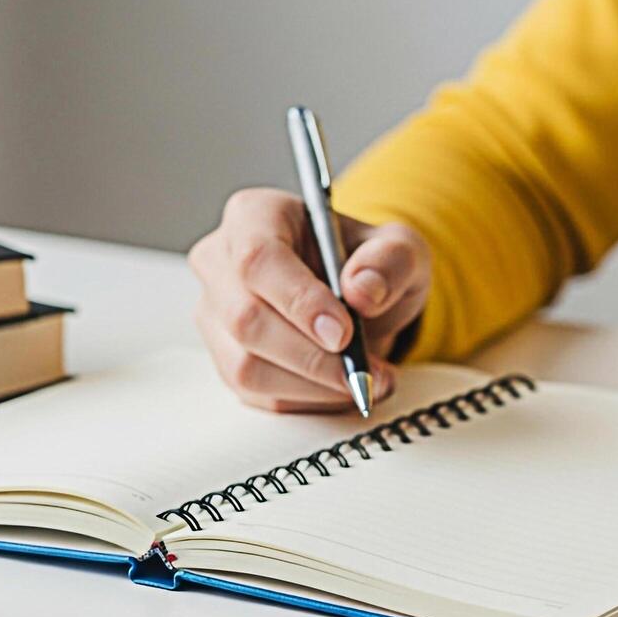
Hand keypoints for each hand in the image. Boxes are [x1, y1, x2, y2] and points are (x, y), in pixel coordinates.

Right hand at [188, 187, 432, 411]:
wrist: (361, 298)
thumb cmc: (369, 264)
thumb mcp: (400, 250)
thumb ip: (391, 260)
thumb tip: (362, 291)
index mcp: (256, 215)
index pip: (258, 258)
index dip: (299, 301)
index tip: (343, 334)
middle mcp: (222, 261)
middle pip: (245, 318)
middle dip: (312, 356)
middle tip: (364, 370)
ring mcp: (217, 314)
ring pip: (246, 365)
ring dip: (313, 385)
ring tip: (365, 381)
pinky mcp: (226, 358)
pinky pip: (257, 394)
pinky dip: (307, 401)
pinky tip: (342, 389)